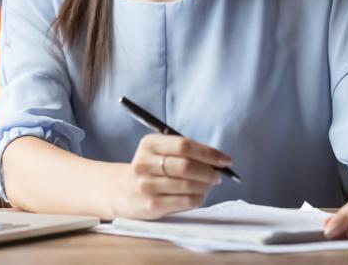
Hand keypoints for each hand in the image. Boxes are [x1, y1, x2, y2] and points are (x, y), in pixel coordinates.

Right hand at [113, 134, 231, 219]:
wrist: (122, 191)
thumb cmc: (151, 169)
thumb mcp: (159, 151)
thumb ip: (185, 152)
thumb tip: (218, 160)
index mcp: (149, 144)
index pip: (184, 145)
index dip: (208, 153)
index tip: (225, 160)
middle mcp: (145, 163)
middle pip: (186, 166)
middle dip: (209, 171)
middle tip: (218, 176)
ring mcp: (146, 185)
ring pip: (187, 185)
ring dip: (205, 186)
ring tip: (209, 185)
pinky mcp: (151, 204)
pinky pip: (184, 201)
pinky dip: (199, 198)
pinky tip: (199, 196)